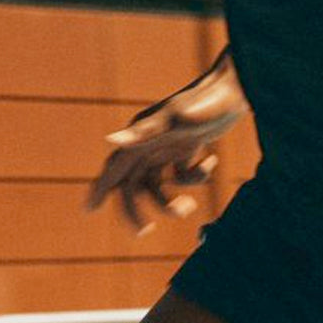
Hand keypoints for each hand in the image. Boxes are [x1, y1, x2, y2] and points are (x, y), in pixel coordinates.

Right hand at [87, 50, 248, 234]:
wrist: (233, 90)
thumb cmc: (203, 103)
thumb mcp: (175, 119)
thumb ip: (143, 132)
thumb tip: (110, 141)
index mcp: (140, 137)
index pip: (114, 168)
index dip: (100, 189)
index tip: (88, 210)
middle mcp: (149, 144)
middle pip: (132, 185)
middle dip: (135, 210)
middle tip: (144, 232)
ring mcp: (167, 148)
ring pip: (158, 186)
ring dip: (170, 202)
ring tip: (189, 208)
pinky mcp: (186, 150)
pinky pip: (183, 176)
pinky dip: (197, 177)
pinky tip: (211, 160)